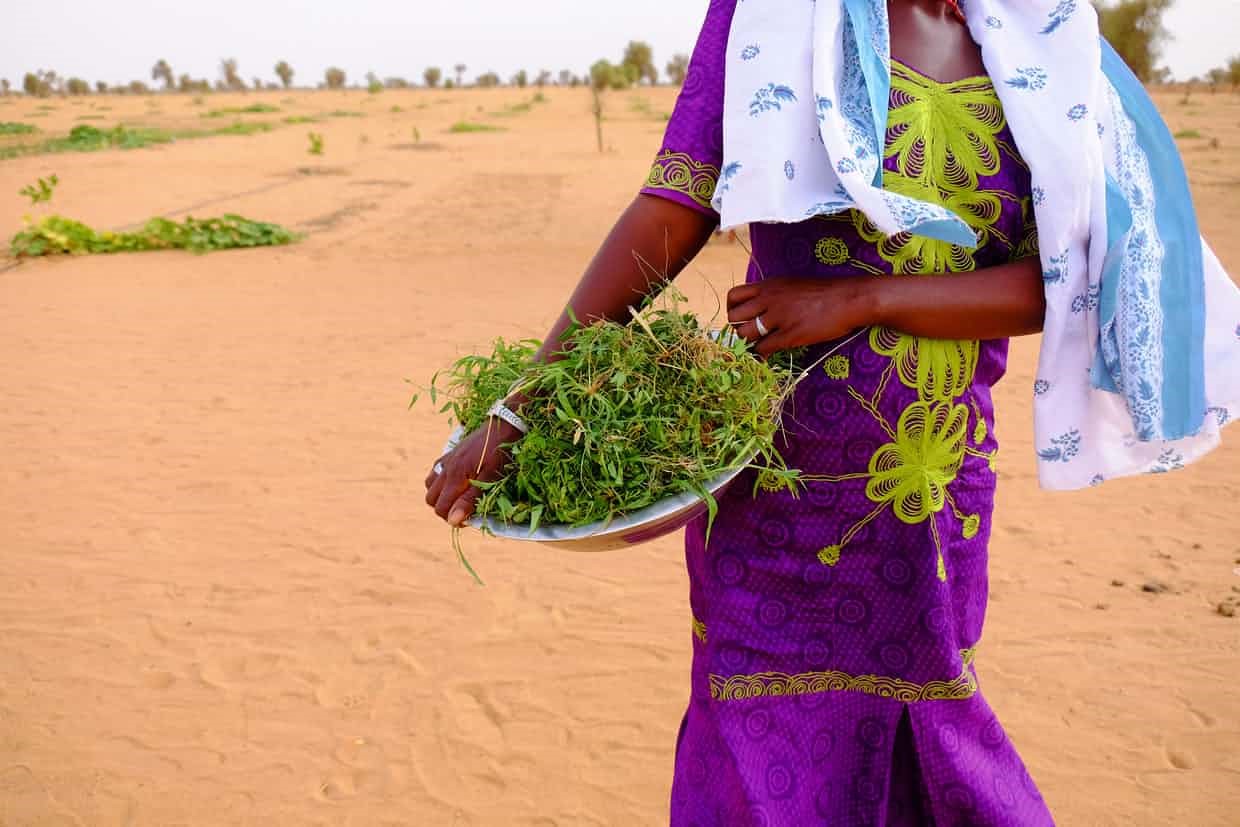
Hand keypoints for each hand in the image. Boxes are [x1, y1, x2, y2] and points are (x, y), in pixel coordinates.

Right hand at [425, 417, 521, 526]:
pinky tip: (456, 483)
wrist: (504, 425)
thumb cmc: (501, 453)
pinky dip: (440, 482)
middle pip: (431, 499)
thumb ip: (470, 500)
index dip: (453, 518)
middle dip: (445, 509)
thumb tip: (452, 520)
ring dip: (440, 496)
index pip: (441, 508)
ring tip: (459, 497)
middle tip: (464, 509)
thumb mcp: (490, 479)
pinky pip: (435, 472)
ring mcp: (446, 460)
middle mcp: (446, 468)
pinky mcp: (450, 454)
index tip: (469, 519)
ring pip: (430, 486)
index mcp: (456, 476)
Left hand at [727, 276, 875, 357]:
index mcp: (769, 286)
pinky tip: (767, 356)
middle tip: (749, 336)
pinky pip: (763, 348)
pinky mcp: (790, 335)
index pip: (734, 296)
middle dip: (737, 329)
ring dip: (748, 343)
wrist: (849, 299)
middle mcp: (769, 299)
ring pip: (745, 334)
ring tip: (758, 346)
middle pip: (734, 318)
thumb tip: (761, 308)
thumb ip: (774, 295)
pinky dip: (761, 355)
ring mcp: (779, 317)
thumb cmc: (825, 292)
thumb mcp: (793, 285)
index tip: (741, 319)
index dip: (733, 310)